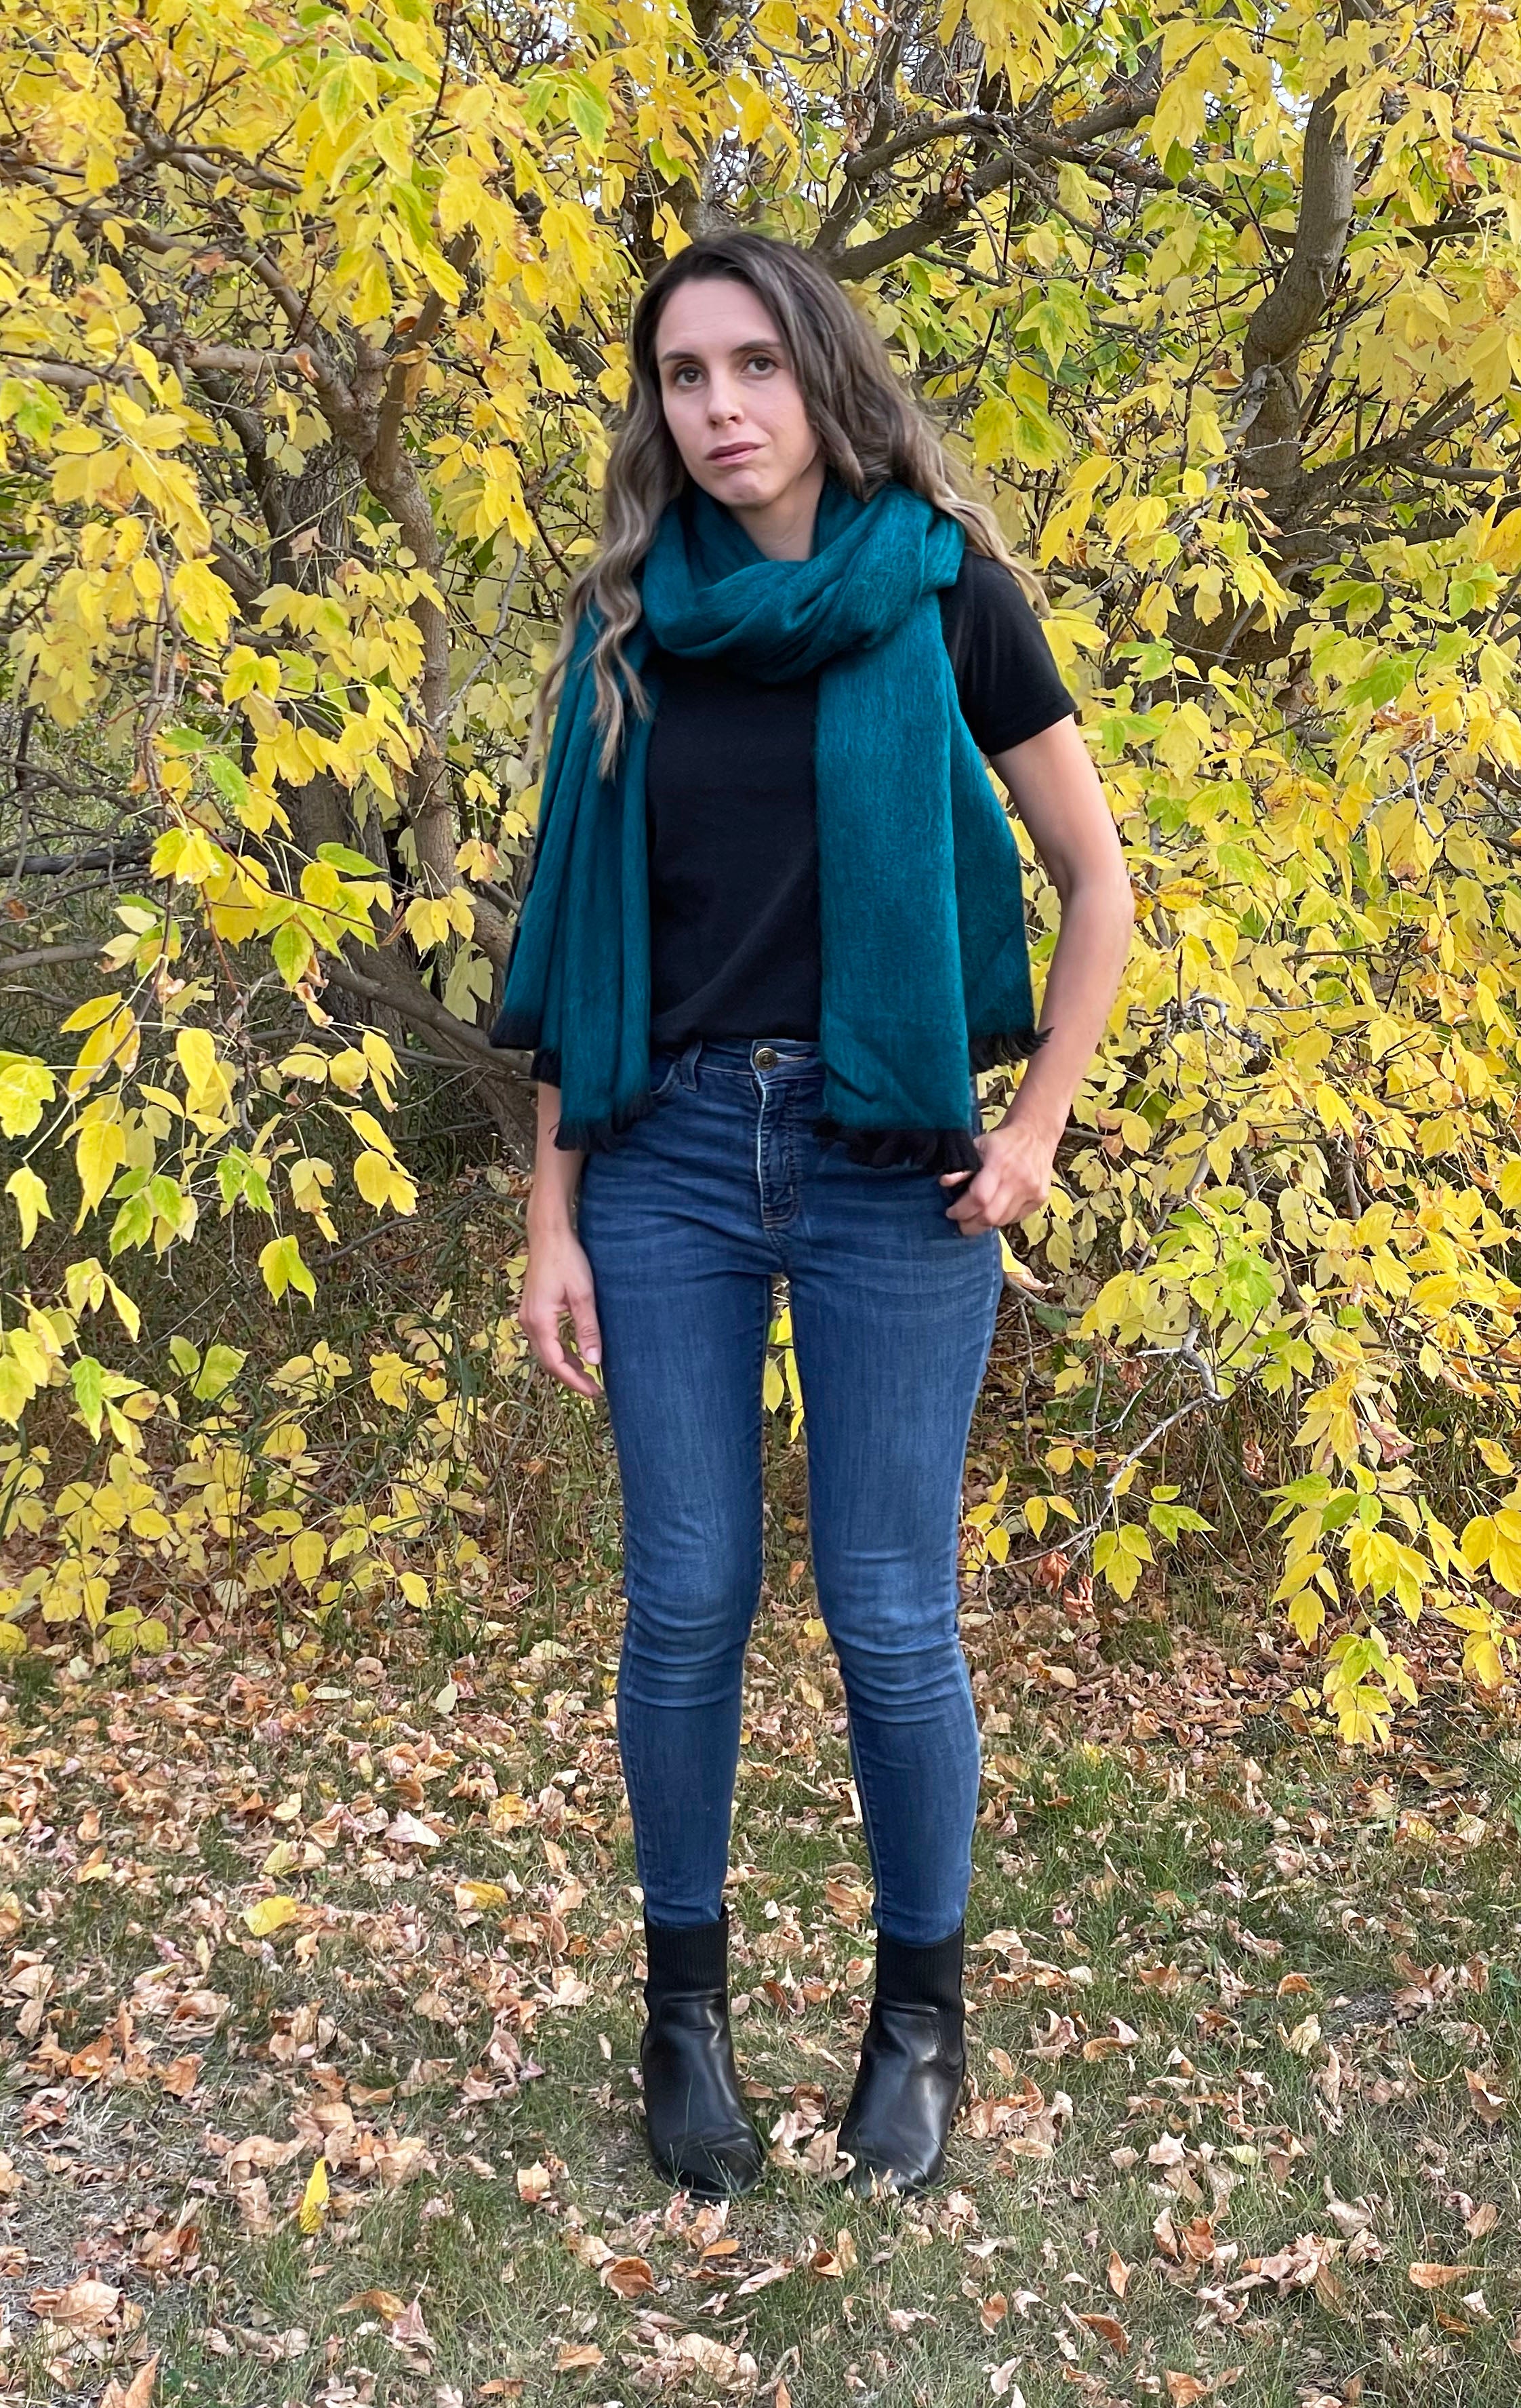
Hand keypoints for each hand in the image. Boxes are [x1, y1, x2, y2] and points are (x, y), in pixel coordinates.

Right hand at [518, 1218, 604, 1399]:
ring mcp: (527, 1316)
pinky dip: (560, 1351)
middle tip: (594, 1389)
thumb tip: (593, 1361)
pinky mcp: (532, 1310)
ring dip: (565, 1365)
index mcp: (540, 1321)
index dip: (575, 1381)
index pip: (556, 1363)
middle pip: (548, 1361)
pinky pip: (545, 1339)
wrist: (548, 1235)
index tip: (594, 1392)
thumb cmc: (567, 1260)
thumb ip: (588, 1330)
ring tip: (588, 1376)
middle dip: (571, 1377)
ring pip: (546, 1351)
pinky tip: (575, 1354)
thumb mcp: (583, 1295)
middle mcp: (528, 1322)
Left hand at [938, 1114, 1056, 1235]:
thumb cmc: (1002, 1141)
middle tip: (961, 1223)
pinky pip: (1016, 1218)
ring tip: (975, 1218)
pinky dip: (1002, 1219)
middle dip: (971, 1225)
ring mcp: (1032, 1191)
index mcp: (999, 1163)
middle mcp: (1018, 1179)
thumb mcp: (978, 1145)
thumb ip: (962, 1166)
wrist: (1036, 1135)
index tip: (951, 1212)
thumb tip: (944, 1182)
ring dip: (985, 1223)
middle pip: (990, 1216)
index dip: (962, 1210)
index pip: (979, 1198)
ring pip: (1003, 1221)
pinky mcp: (1041, 1198)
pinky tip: (995, 1210)